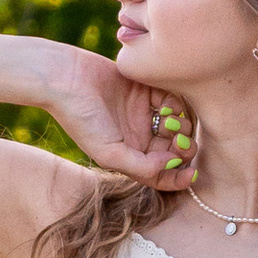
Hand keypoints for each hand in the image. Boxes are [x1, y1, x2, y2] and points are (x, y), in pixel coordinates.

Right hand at [45, 47, 199, 187]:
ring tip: (172, 122)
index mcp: (127, 156)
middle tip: (182, 143)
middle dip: (182, 150)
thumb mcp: (108, 153)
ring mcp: (142, 114)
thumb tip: (171, 166)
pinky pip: (171, 101)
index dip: (178, 178)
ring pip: (175, 126)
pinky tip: (168, 106)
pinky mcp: (145, 90)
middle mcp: (137, 137)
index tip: (191, 174)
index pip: (159, 174)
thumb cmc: (81, 119)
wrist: (65, 79)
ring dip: (181, 127)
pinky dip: (175, 105)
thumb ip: (142, 167)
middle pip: (172, 150)